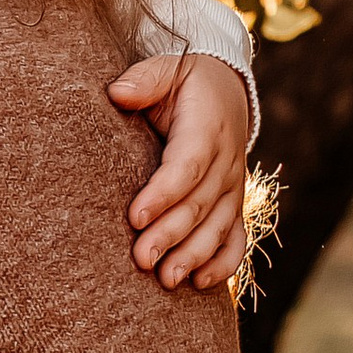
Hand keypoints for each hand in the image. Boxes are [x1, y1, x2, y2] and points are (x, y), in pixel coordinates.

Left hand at [112, 51, 251, 291]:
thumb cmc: (185, 82)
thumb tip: (117, 93)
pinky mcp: (233, 204)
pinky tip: (199, 284)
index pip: (186, 166)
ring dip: (193, 256)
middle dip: (171, 235)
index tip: (135, 216)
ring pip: (218, 227)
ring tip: (166, 279)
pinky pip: (235, 238)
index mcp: (207, 130)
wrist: (227, 89)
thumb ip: (144, 80)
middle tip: (141, 260)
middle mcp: (226, 163)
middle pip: (199, 205)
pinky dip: (223, 263)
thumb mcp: (167, 68)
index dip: (163, 193)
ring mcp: (232, 187)